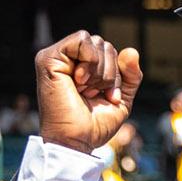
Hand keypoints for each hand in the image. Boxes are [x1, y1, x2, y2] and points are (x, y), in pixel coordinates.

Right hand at [36, 31, 141, 153]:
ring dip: (99, 71)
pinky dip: (90, 60)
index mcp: (82, 68)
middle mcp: (69, 61)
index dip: (116, 74)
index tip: (107, 97)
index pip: (109, 51)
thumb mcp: (121, 99)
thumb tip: (132, 50)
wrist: (76, 140)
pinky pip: (81, 39)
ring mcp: (57, 58)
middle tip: (94, 95)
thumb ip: (130, 76)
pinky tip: (79, 80)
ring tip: (85, 90)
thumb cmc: (93, 125)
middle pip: (104, 45)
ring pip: (95, 41)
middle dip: (109, 73)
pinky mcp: (49, 58)